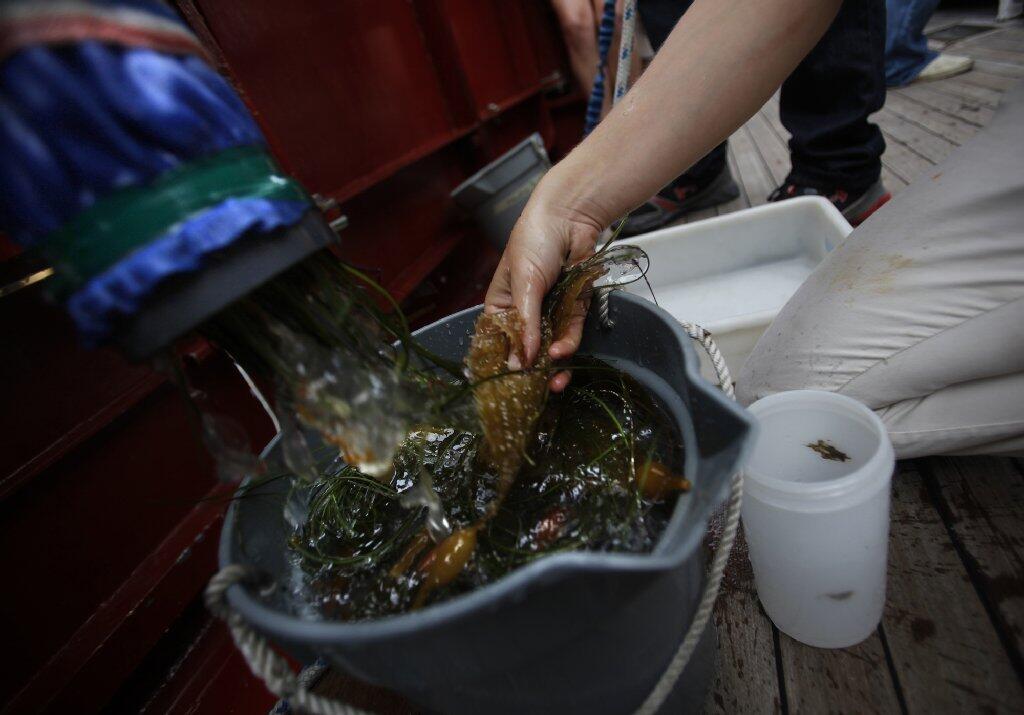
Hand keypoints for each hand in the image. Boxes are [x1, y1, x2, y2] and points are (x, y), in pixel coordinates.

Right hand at [484, 174, 604, 391]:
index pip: (498, 341)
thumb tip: (521, 361)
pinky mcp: (573, 306)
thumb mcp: (524, 283)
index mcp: (501, 304)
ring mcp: (550, 310)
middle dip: (532, 371)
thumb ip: (525, 323)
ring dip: (552, 365)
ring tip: (555, 382)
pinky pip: (570, 332)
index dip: (501, 363)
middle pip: (526, 349)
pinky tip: (563, 352)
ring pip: (550, 345)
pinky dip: (567, 343)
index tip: (505, 386)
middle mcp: (525, 311)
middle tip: (536, 393)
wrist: (570, 215)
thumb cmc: (534, 241)